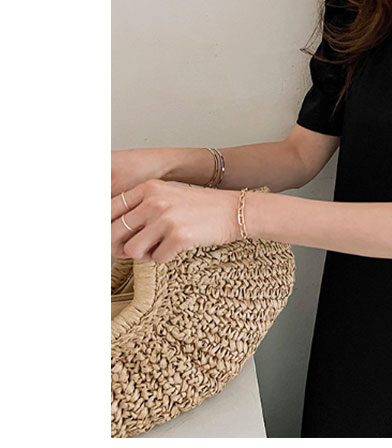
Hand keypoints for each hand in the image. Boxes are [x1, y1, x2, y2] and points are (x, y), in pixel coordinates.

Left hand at [112, 175, 235, 264]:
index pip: (110, 209)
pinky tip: (176, 248)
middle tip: (128, 251)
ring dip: (143, 254)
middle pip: (114, 232)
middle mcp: (154, 201)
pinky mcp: (178, 237)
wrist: (231, 210)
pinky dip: (164, 258)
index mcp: (148, 188)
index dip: (103, 228)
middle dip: (119, 246)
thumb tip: (112, 238)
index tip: (106, 239)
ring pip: (132, 250)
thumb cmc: (197, 207)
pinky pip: (156, 259)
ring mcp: (166, 218)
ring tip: (158, 247)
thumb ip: (140, 210)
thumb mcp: (166, 197)